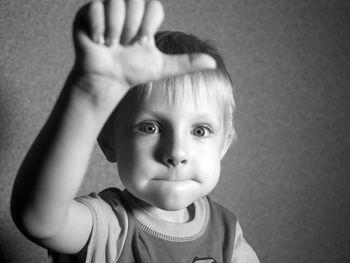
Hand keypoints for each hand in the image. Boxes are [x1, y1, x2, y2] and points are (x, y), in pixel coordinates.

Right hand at [72, 0, 215, 104]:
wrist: (109, 80)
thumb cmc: (134, 72)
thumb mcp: (162, 67)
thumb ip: (186, 63)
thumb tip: (213, 63)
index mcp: (144, 18)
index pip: (153, 6)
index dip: (148, 24)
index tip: (142, 43)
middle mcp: (127, 10)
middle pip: (135, 0)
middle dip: (132, 27)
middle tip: (127, 44)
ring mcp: (107, 9)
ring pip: (115, 2)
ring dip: (116, 29)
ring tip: (112, 44)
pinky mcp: (87, 13)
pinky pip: (94, 7)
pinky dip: (100, 28)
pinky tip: (100, 42)